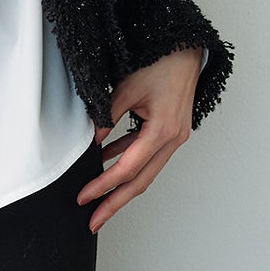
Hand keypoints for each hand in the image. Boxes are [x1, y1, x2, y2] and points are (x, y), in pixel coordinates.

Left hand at [76, 45, 204, 232]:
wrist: (186, 49)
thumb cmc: (160, 63)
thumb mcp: (126, 89)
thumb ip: (107, 117)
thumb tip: (90, 141)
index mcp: (162, 131)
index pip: (127, 168)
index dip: (103, 185)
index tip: (84, 197)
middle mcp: (172, 139)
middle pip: (140, 181)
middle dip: (115, 203)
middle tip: (94, 222)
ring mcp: (174, 137)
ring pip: (145, 172)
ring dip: (121, 187)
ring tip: (99, 201)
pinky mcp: (170, 131)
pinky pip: (146, 155)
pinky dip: (127, 162)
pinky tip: (107, 164)